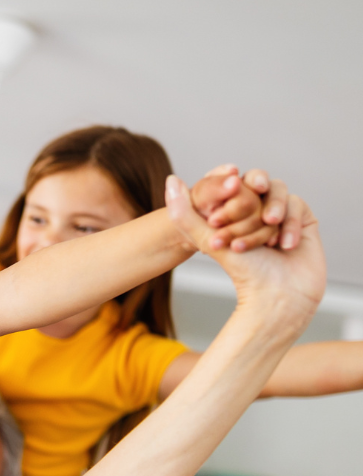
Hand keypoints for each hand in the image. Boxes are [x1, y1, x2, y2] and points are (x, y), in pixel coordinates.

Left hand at [168, 176, 323, 329]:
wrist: (277, 296)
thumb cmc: (243, 271)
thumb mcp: (207, 239)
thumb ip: (183, 213)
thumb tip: (171, 180)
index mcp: (233, 213)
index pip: (231, 188)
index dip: (226, 201)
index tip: (218, 222)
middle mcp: (256, 211)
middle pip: (255, 190)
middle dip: (248, 214)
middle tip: (245, 233)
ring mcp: (280, 215)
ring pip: (276, 196)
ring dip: (269, 216)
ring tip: (268, 240)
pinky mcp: (303, 219)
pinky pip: (297, 206)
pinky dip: (289, 225)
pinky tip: (283, 247)